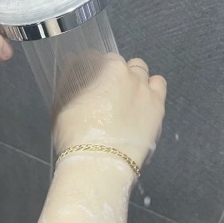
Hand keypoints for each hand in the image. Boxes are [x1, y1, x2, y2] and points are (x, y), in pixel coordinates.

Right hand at [53, 52, 166, 166]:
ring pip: (146, 74)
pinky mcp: (158, 110)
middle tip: (109, 92)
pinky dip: (152, 90)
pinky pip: (160, 87)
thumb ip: (71, 81)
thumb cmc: (77, 134)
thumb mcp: (63, 105)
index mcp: (108, 70)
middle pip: (127, 64)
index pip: (104, 58)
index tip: (93, 81)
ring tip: (127, 96)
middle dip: (118, 73)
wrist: (99, 163)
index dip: (98, 70)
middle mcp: (130, 76)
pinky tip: (142, 103)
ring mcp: (147, 93)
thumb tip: (73, 65)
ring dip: (137, 80)